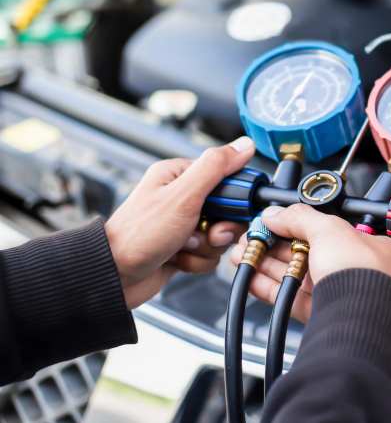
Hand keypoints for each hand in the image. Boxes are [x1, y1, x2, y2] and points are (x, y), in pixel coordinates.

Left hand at [105, 137, 255, 307]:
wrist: (115, 276)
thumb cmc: (138, 234)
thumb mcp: (182, 195)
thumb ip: (215, 167)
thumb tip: (243, 145)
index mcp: (179, 175)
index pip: (227, 176)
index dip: (235, 197)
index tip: (231, 210)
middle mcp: (182, 198)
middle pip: (228, 210)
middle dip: (221, 228)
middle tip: (208, 233)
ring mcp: (184, 224)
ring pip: (221, 234)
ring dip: (207, 246)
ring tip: (185, 246)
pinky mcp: (184, 247)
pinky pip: (210, 253)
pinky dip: (198, 260)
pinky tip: (180, 259)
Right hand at [228, 204, 390, 322]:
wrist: (359, 320)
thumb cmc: (364, 275)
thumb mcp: (330, 229)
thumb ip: (300, 218)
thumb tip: (276, 214)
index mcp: (377, 247)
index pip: (335, 229)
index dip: (305, 224)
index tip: (279, 221)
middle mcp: (361, 271)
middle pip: (311, 252)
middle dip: (277, 244)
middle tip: (254, 237)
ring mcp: (341, 294)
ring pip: (298, 276)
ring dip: (267, 263)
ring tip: (243, 253)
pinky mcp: (321, 316)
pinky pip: (291, 298)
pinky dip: (268, 287)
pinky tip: (250, 276)